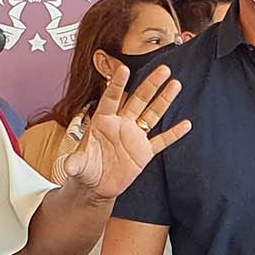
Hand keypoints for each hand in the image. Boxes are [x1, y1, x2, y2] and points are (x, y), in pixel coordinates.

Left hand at [64, 60, 191, 200]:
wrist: (96, 186)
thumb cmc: (85, 169)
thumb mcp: (78, 166)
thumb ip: (75, 163)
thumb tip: (68, 166)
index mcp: (102, 122)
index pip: (110, 99)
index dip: (117, 85)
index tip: (124, 69)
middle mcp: (121, 125)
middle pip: (138, 100)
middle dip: (150, 85)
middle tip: (163, 69)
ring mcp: (134, 137)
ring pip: (152, 114)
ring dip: (164, 100)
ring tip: (175, 84)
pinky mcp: (144, 153)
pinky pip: (161, 141)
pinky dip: (173, 134)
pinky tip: (186, 124)